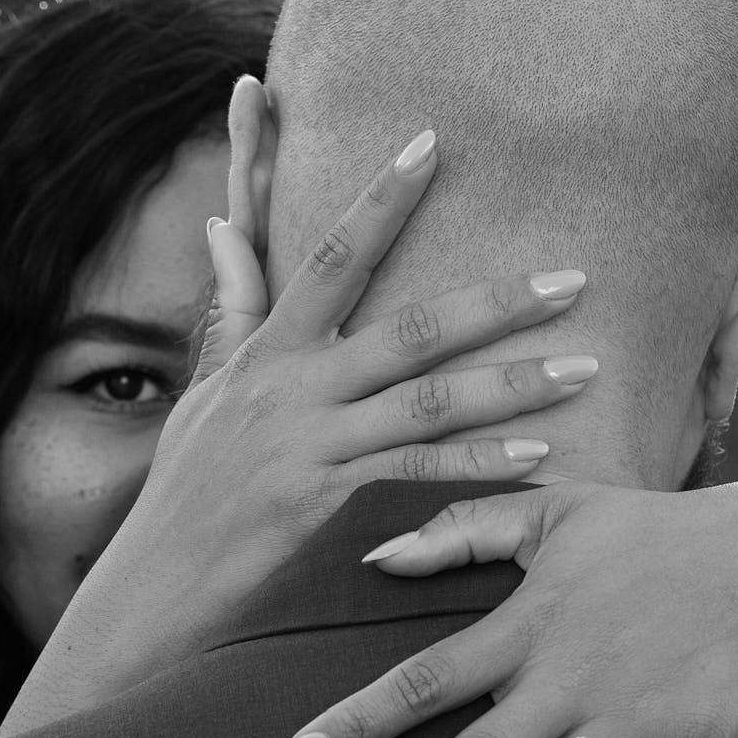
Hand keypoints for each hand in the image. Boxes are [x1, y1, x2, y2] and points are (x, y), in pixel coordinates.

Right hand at [0, 80, 599, 735]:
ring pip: (428, 402)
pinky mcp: (324, 507)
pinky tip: (539, 460)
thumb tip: (218, 225)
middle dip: (498, 300)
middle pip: (410, 328)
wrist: (152, 594)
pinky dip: (479, 467)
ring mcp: (309, 448)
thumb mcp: (201, 396)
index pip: (334, 256)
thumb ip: (229, 313)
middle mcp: (291, 389)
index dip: (381, 197)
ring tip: (584, 370)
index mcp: (267, 353)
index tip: (434, 143)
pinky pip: (417, 477)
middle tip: (575, 278)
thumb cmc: (184, 496)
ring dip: (513, 384)